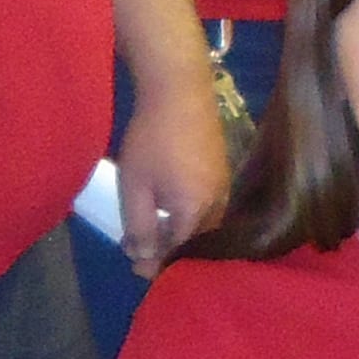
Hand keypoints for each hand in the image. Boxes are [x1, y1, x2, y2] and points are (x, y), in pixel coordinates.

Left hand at [114, 68, 233, 273]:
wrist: (180, 91)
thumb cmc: (151, 139)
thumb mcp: (136, 187)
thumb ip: (140, 227)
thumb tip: (145, 258)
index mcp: (196, 211)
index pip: (178, 251)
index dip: (155, 262)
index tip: (134, 267)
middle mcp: (218, 203)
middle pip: (196, 241)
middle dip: (169, 250)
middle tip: (140, 251)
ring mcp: (224, 185)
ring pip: (204, 223)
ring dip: (180, 232)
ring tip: (153, 231)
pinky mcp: (223, 169)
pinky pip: (209, 205)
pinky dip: (190, 215)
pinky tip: (171, 207)